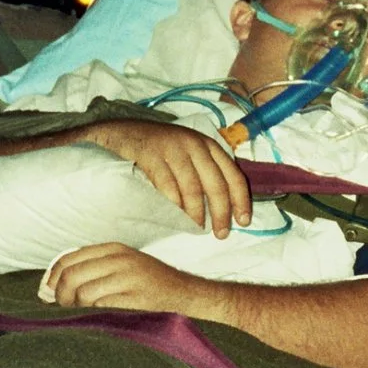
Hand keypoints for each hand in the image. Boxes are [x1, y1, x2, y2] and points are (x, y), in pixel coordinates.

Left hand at [43, 242, 224, 320]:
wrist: (190, 297)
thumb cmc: (152, 287)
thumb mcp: (124, 267)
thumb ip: (91, 271)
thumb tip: (48, 288)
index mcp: (114, 249)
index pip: (68, 259)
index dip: (52, 278)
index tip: (48, 294)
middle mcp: (120, 259)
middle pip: (71, 276)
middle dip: (61, 297)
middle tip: (66, 310)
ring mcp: (129, 278)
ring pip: (83, 294)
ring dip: (77, 310)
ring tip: (85, 317)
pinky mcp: (136, 299)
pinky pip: (101, 308)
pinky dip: (93, 317)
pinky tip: (100, 321)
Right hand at [77, 120, 250, 237]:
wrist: (123, 133)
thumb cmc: (159, 151)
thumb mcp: (188, 155)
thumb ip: (205, 173)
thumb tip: (224, 208)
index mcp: (208, 145)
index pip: (233, 175)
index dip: (241, 200)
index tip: (244, 222)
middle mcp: (194, 145)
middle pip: (216, 184)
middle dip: (221, 212)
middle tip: (220, 234)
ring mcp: (173, 148)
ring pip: (192, 188)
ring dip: (197, 213)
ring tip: (197, 228)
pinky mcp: (151, 155)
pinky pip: (167, 185)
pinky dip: (174, 204)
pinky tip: (176, 217)